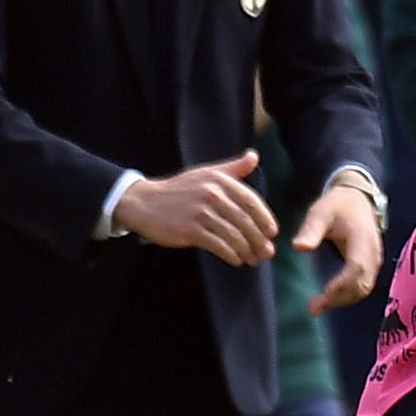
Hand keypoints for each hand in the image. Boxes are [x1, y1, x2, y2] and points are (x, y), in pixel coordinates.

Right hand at [117, 152, 279, 264]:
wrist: (144, 202)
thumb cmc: (179, 189)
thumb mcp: (206, 173)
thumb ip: (233, 168)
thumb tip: (254, 156)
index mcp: (220, 181)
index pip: (251, 201)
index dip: (265, 219)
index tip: (272, 232)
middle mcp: (212, 195)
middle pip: (245, 221)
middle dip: (259, 240)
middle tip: (267, 253)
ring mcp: (200, 213)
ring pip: (233, 235)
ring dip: (247, 251)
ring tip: (253, 260)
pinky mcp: (190, 230)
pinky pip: (218, 246)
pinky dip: (231, 255)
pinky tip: (235, 260)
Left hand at [290, 179, 383, 311]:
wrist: (357, 200)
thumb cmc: (337, 206)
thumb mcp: (320, 212)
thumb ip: (310, 230)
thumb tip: (299, 248)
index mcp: (362, 239)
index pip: (357, 267)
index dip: (342, 283)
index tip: (323, 294)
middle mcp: (373, 253)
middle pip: (362, 283)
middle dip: (339, 298)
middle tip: (313, 308)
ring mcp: (374, 261)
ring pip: (363, 288)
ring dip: (342, 300)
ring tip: (317, 307)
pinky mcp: (371, 266)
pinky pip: (363, 286)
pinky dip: (347, 296)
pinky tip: (328, 299)